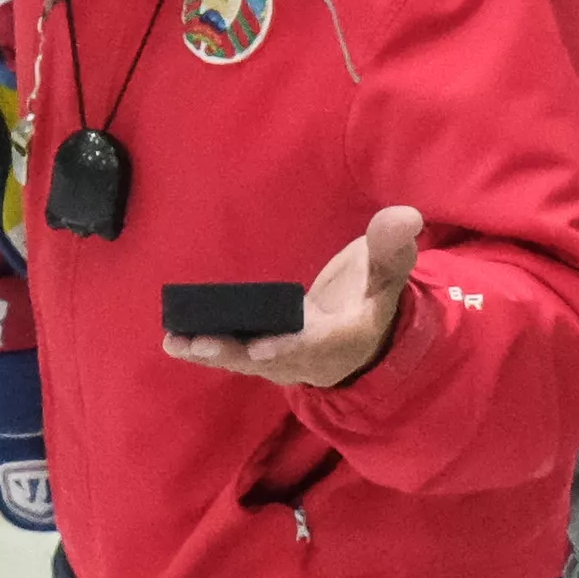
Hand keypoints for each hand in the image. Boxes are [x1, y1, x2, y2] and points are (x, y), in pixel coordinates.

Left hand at [162, 204, 419, 393]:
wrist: (371, 336)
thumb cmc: (376, 298)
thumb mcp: (390, 273)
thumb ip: (392, 248)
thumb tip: (405, 216)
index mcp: (344, 338)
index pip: (316, 346)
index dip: (288, 347)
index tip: (260, 348)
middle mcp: (310, 358)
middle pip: (269, 360)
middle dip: (235, 352)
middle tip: (202, 343)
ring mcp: (285, 359)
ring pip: (245, 361)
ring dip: (211, 352)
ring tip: (175, 341)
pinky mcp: (266, 353)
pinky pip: (235, 355)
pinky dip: (205, 350)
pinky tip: (173, 339)